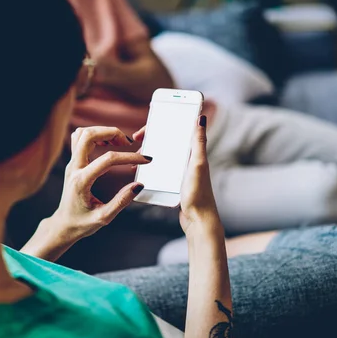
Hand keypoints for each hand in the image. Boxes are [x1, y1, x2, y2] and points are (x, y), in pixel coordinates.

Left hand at [48, 126, 151, 241]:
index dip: (129, 156)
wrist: (64, 224)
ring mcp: (71, 164)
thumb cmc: (82, 223)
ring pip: (82, 133)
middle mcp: (74, 169)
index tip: (145, 160)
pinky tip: (107, 145)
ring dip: (102, 131)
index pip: (107, 159)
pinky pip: (80, 139)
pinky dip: (95, 135)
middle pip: (88, 135)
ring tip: (118, 142)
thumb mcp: (104, 217)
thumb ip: (121, 201)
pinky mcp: (73, 162)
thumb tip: (138, 185)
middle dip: (111, 133)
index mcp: (81, 181)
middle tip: (127, 142)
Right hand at [132, 117, 221, 236]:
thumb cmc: (199, 194)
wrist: (198, 220)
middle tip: (136, 141)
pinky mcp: (174, 183)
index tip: (145, 128)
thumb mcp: (197, 164)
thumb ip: (199, 142)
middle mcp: (187, 159)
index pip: (176, 131)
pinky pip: (159, 170)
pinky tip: (140, 172)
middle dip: (151, 139)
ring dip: (147, 154)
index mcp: (193, 152)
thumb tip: (201, 118)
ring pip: (161, 156)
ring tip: (135, 158)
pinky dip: (149, 168)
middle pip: (166, 142)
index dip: (161, 125)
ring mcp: (180, 171)